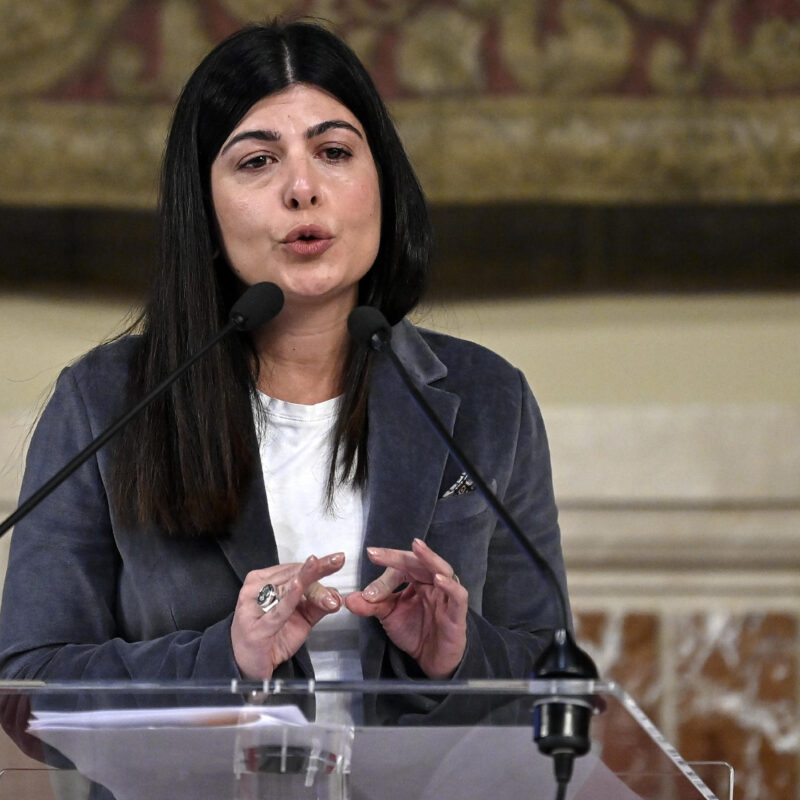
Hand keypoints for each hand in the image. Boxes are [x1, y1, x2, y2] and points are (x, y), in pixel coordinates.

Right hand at [231, 553, 344, 678]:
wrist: (248, 666)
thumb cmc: (273, 637)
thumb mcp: (301, 618)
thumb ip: (318, 604)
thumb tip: (337, 594)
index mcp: (265, 580)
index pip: (295, 569)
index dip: (318, 567)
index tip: (337, 560)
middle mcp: (256, 589)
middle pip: (292, 575)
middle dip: (318, 571)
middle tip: (337, 561)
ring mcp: (253, 607)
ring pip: (287, 590)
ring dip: (312, 588)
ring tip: (327, 585)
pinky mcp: (257, 628)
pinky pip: (277, 611)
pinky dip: (290, 598)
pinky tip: (299, 587)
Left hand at [345, 538, 466, 678]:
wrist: (431, 660)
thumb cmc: (414, 631)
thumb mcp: (388, 615)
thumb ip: (371, 606)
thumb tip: (349, 598)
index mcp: (417, 580)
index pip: (402, 565)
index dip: (387, 561)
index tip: (371, 554)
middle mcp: (433, 584)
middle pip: (420, 562)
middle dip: (401, 556)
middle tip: (381, 553)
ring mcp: (447, 597)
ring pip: (444, 570)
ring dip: (430, 559)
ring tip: (418, 548)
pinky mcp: (457, 615)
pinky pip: (458, 596)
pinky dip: (450, 586)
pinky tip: (439, 580)